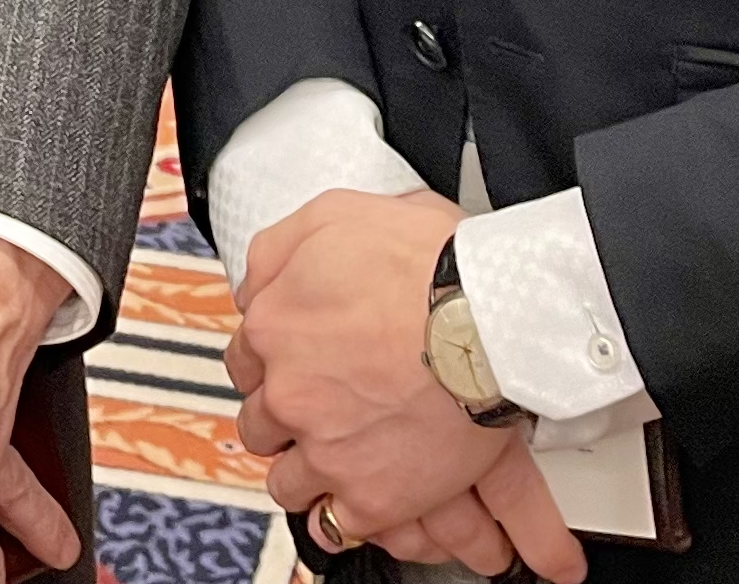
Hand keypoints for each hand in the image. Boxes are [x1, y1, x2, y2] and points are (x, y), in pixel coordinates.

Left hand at [224, 191, 583, 582]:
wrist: (492, 319)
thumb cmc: (431, 261)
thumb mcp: (336, 214)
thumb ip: (279, 249)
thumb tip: (255, 281)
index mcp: (274, 326)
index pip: (247, 358)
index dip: (275, 360)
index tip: (298, 364)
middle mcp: (289, 393)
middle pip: (261, 422)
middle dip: (287, 416)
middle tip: (325, 405)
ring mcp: (327, 450)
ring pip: (288, 480)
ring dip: (308, 469)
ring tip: (343, 454)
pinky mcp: (371, 496)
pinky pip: (334, 524)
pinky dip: (346, 514)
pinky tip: (363, 496)